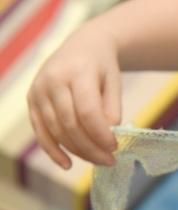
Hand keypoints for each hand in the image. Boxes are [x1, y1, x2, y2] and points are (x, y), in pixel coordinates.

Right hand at [26, 23, 121, 169]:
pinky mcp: (31, 100)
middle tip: (110, 160)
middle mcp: (52, 80)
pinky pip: (40, 131)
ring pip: (56, 130)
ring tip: (99, 160)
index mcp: (77, 72)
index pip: (87, 111)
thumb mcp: (114, 81)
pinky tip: (67, 164)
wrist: (83, 45)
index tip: (115, 147)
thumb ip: (112, 106)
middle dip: (91, 147)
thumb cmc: (102, 66)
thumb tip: (108, 133)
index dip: (100, 134)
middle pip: (70, 124)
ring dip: (77, 151)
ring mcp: (38, 90)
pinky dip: (53, 150)